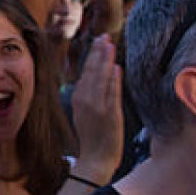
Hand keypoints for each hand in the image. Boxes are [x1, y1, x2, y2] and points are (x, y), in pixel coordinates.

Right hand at [69, 35, 123, 182]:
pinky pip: (111, 93)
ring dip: (105, 61)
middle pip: (92, 71)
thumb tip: (97, 75)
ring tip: (109, 45)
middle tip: (103, 36)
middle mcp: (86, 99)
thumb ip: (90, 94)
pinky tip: (116, 68)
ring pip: (100, 78)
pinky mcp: (109, 114)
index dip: (93, 55)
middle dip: (98, 52)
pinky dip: (113, 80)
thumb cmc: (93, 136)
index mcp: (79, 97)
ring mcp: (97, 106)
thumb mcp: (85, 112)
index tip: (98, 41)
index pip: (86, 71)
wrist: (95, 158)